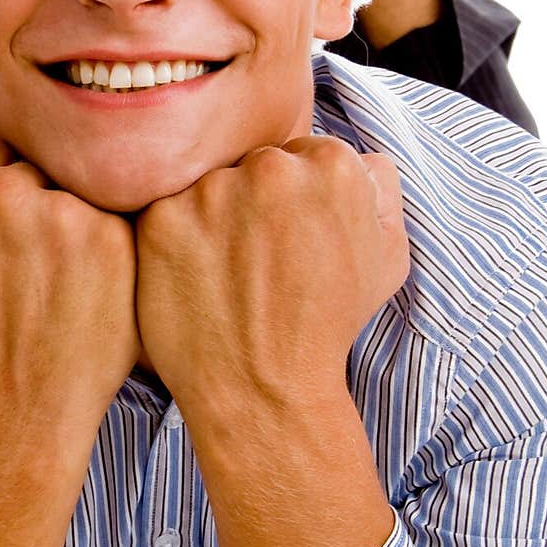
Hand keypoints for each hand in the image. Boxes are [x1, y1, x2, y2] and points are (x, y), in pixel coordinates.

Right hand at [0, 143, 140, 445]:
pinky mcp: (108, 236)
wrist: (12, 408)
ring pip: (78, 187)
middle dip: (41, 202)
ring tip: (65, 275)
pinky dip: (109, 246)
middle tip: (37, 261)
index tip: (10, 236)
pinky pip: (115, 216)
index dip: (6, 196)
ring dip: (77, 220)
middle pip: (37, 167)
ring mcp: (58, 211)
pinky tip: (93, 284)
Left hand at [134, 136, 406, 546]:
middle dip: (252, 201)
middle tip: (255, 261)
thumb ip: (378, 190)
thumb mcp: (386, 257)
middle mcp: (272, 167)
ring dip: (211, 217)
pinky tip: (193, 279)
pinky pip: (164, 211)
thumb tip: (355, 157)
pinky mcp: (161, 219)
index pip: (300, 153)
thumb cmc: (327, 327)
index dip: (293, 199)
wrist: (265, 392)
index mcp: (335, 165)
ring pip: (206, 183)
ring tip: (224, 274)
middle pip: (252, 163)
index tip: (290, 239)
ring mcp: (212, 191)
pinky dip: (173, 241)